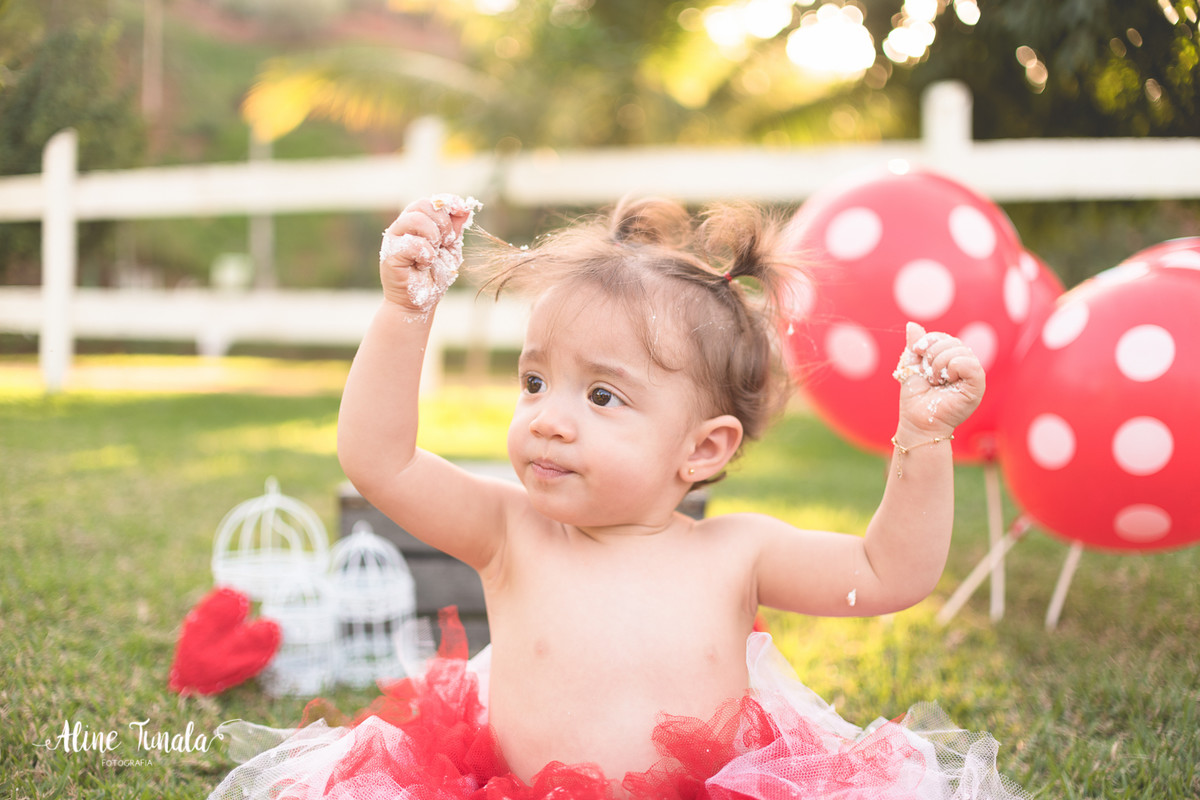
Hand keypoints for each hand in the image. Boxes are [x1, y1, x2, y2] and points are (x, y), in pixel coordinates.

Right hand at [379, 194, 478, 312]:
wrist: (420, 303)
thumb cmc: (433, 276)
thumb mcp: (451, 250)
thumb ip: (455, 230)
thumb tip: (465, 208)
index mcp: (417, 222)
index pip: (431, 201)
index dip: (449, 202)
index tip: (463, 210)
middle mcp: (403, 226)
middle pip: (422, 204)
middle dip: (443, 222)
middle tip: (447, 242)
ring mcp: (394, 238)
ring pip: (415, 219)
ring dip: (433, 236)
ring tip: (434, 253)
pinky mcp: (389, 253)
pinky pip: (412, 243)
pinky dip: (426, 254)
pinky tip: (424, 265)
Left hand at [893, 322, 984, 436]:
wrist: (917, 421)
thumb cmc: (916, 398)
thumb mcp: (912, 367)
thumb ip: (915, 347)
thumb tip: (912, 324)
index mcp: (951, 360)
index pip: (944, 337)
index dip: (929, 340)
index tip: (916, 352)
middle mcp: (965, 365)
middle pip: (952, 341)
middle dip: (932, 353)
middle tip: (928, 374)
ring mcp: (972, 375)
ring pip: (960, 350)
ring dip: (939, 363)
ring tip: (935, 380)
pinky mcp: (977, 386)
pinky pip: (970, 364)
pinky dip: (953, 367)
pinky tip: (946, 381)